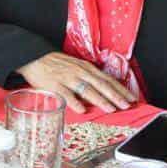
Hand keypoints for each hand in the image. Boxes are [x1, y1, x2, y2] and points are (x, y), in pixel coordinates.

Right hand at [16, 52, 134, 113]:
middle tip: (127, 105)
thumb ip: (88, 78)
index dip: (120, 89)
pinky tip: (82, 110)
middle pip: (101, 84)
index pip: (107, 79)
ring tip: (110, 109)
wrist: (34, 58)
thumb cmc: (56, 64)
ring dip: (100, 99)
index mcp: (86, 68)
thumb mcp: (75, 67)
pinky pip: (67, 94)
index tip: (132, 98)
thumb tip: (103, 91)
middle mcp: (80, 72)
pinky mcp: (55, 85)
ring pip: (87, 89)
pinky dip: (75, 102)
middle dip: (115, 95)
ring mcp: (68, 78)